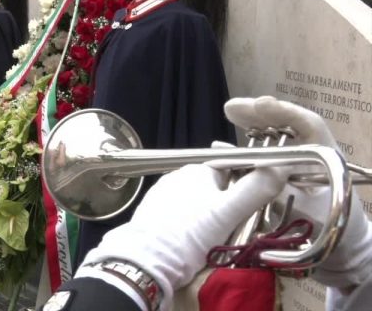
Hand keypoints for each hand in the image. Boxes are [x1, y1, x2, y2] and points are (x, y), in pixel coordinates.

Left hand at [79, 162, 287, 308]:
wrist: (146, 260)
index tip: (253, 205)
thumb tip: (281, 167)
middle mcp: (177, 176)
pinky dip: (191, 226)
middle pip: (216, 187)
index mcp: (196, 169)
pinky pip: (182, 216)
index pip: (232, 167)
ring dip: (209, 217)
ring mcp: (162, 194)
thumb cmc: (187, 234)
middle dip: (228, 205)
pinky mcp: (153, 213)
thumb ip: (256, 189)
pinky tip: (193, 240)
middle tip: (233, 228)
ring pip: (199, 202)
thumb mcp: (228, 212)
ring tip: (212, 239)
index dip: (247, 184)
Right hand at [225, 97, 371, 290]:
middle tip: (231, 109)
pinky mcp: (285, 175)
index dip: (282, 112)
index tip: (258, 106)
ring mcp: (298, 164)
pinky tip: (226, 148)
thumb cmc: (329, 233)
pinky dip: (247, 149)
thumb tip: (236, 166)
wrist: (342, 255)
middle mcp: (312, 155)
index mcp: (326, 159)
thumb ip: (269, 187)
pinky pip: (265, 156)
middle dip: (259, 114)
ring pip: (276, 137)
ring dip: (253, 125)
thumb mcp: (299, 210)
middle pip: (287, 125)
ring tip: (232, 114)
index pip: (307, 125)